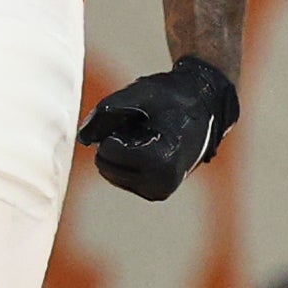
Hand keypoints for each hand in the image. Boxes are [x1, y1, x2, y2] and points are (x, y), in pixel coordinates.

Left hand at [75, 56, 237, 201]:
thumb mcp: (139, 94)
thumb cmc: (173, 97)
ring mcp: (158, 191)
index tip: (144, 118)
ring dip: (121, 151)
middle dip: (116, 141)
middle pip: (105, 165)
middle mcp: (161, 184)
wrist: (206, 105)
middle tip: (145, 126)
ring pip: (110, 172)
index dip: (116, 128)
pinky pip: (119, 176)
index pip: (107, 150)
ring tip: (149, 135)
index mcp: (162, 162)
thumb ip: (105, 112)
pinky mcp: (155, 193)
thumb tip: (82, 138)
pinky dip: (126, 160)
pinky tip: (149, 145)